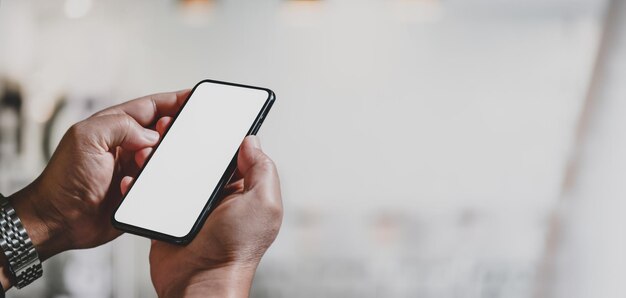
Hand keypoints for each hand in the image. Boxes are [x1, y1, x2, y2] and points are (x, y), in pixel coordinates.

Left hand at [8, 90, 188, 259]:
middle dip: (170, 133)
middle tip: (166, 138)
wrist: (59, 220)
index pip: (152, 107)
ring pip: (165, 157)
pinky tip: (130, 186)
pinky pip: (160, 183)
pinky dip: (152, 183)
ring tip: (141, 165)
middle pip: (164, 131)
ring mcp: (135, 168)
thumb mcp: (87, 138)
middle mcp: (127, 145)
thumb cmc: (64, 179)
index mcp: (115, 125)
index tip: (195, 98)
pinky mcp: (140, 191)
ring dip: (158, 161)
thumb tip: (152, 135)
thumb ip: (121, 125)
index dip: (175, 101)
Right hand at [129, 136, 282, 297]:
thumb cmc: (236, 249)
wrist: (201, 282)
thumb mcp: (263, 204)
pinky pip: (152, 193)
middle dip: (184, 141)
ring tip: (149, 147)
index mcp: (241, 189)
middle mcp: (216, 195)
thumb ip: (262, 170)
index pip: (231, 153)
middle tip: (169, 126)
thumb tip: (251, 141)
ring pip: (173, 171)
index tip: (204, 116)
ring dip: (160, 158)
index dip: (220, 134)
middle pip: (198, 158)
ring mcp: (189, 206)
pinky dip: (143, 183)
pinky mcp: (166, 216)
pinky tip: (137, 174)